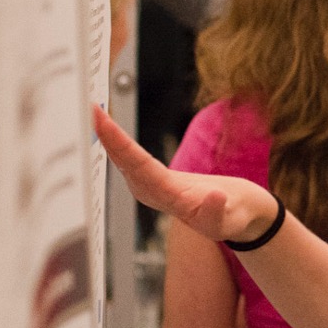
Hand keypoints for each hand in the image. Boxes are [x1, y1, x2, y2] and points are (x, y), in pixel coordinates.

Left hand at [93, 104, 278, 243]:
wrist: (237, 217)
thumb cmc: (235, 216)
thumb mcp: (233, 218)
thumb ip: (221, 211)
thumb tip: (216, 196)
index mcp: (172, 199)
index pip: (141, 168)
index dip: (122, 145)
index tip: (105, 124)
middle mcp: (155, 194)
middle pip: (126, 163)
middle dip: (107, 137)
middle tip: (91, 109)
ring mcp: (153, 188)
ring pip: (125, 161)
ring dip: (108, 138)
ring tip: (94, 113)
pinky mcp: (155, 181)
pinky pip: (131, 159)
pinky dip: (118, 143)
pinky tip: (108, 130)